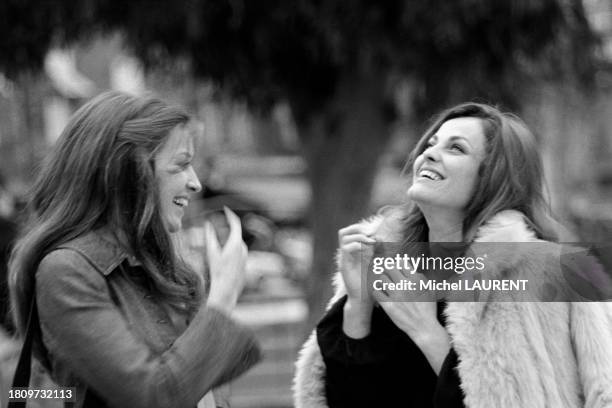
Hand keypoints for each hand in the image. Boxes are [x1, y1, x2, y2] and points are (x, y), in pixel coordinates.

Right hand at [205, 207, 247, 313]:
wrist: (226, 290)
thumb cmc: (217, 272)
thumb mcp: (211, 253)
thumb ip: (209, 236)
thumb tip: (207, 224)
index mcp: (236, 243)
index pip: (235, 223)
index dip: (230, 214)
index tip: (225, 208)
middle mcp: (243, 248)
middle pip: (235, 233)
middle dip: (227, 227)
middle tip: (219, 221)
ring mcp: (245, 256)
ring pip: (237, 243)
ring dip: (228, 239)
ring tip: (219, 241)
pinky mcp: (245, 263)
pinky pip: (238, 252)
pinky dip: (231, 249)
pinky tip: (223, 256)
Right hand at [338, 222, 376, 337]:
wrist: (364, 299)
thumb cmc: (372, 283)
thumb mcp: (378, 264)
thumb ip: (379, 252)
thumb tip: (383, 239)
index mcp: (353, 252)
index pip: (351, 231)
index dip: (362, 228)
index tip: (375, 234)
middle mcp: (346, 254)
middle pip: (344, 232)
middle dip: (358, 229)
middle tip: (371, 236)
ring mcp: (344, 259)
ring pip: (343, 237)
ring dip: (358, 236)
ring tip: (371, 243)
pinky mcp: (344, 265)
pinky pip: (346, 249)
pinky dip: (357, 246)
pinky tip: (368, 252)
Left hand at [374, 267, 449, 373]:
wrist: (424, 327)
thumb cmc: (427, 307)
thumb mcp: (429, 289)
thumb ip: (419, 276)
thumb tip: (410, 266)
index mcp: (416, 280)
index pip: (401, 262)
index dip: (397, 263)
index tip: (395, 267)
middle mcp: (405, 285)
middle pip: (389, 268)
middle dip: (388, 270)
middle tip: (387, 274)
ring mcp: (396, 295)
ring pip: (382, 279)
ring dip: (383, 281)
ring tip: (386, 286)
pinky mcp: (389, 305)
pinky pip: (376, 292)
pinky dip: (378, 292)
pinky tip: (382, 295)